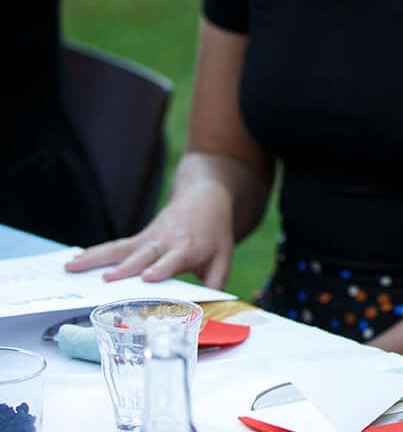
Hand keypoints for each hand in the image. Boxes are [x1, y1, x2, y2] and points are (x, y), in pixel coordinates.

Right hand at [64, 181, 235, 287]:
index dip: (162, 268)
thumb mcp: (223, 257)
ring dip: (97, 258)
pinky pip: (116, 246)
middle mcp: (166, 243)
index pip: (174, 259)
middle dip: (125, 268)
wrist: (204, 198)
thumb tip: (208, 309)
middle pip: (143, 256)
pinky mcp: (139, 238)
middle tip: (106, 280)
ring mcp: (149, 239)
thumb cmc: (214, 233)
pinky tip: (75, 261)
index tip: (148, 277)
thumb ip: (216, 282)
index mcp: (189, 248)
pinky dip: (95, 253)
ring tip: (73, 267)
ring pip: (121, 248)